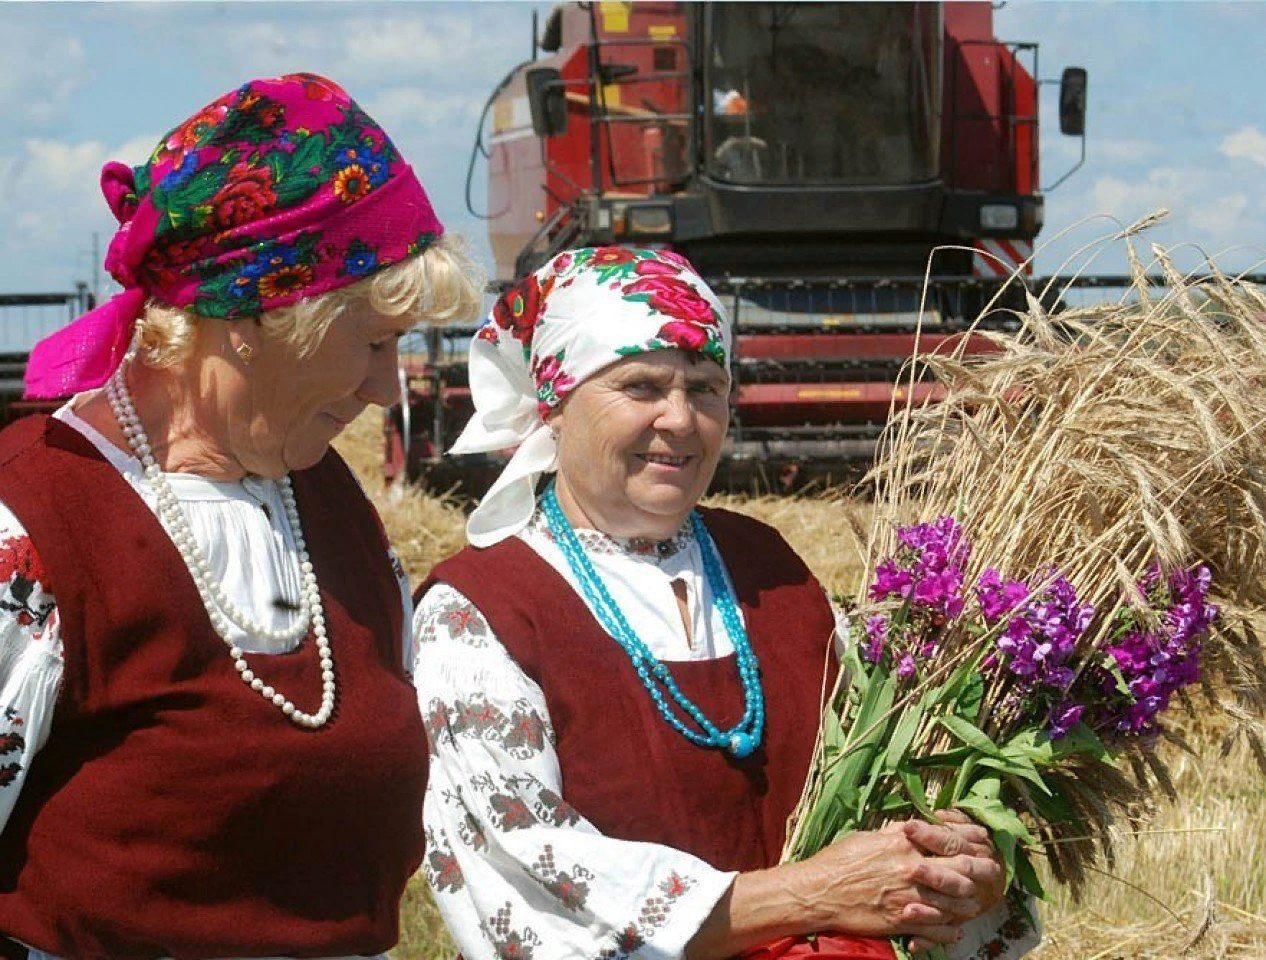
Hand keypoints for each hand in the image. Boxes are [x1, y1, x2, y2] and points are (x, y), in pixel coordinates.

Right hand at [788, 819, 1001, 947]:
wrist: (819, 892)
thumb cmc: (839, 861)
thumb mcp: (868, 837)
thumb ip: (895, 834)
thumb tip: (913, 828)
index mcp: (903, 843)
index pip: (947, 839)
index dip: (970, 841)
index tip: (983, 843)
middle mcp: (911, 868)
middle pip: (960, 871)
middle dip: (980, 873)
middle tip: (993, 874)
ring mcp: (908, 896)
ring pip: (954, 903)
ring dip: (968, 905)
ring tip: (974, 905)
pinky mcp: (902, 920)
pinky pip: (936, 928)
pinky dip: (950, 931)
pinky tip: (955, 930)